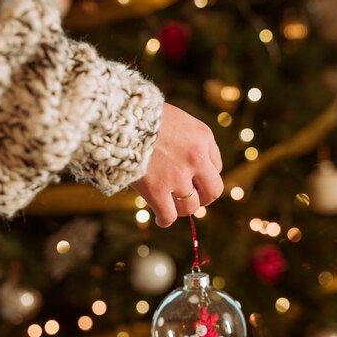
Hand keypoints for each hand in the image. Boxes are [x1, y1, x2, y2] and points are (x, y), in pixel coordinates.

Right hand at [133, 103, 222, 226]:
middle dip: (203, 198)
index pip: (216, 167)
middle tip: (192, 199)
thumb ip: (188, 139)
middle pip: (213, 191)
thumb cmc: (142, 116)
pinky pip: (168, 215)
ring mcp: (178, 176)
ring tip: (171, 206)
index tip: (193, 179)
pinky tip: (161, 219)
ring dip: (182, 209)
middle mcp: (197, 158)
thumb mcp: (176, 119)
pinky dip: (165, 220)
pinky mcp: (157, 190)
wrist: (120, 118)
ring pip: (191, 206)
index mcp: (203, 137)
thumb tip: (190, 166)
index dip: (204, 176)